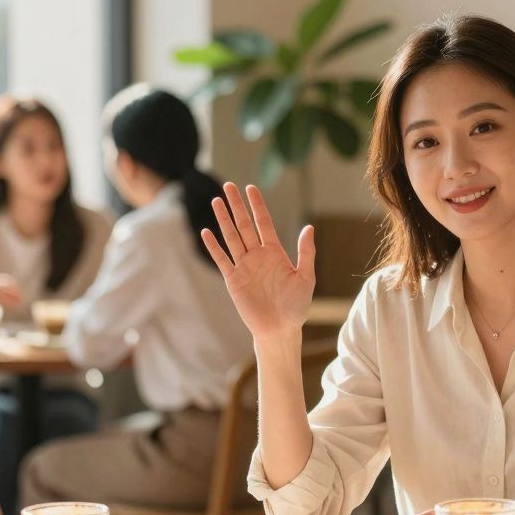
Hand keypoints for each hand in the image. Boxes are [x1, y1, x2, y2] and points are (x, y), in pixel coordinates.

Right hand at [201, 182, 315, 340]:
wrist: (280, 329)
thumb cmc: (296, 306)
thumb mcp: (306, 277)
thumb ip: (305, 252)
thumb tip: (308, 227)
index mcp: (275, 252)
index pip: (263, 222)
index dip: (257, 205)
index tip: (250, 187)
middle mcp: (257, 256)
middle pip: (244, 225)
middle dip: (236, 205)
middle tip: (228, 185)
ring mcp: (244, 267)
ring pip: (231, 238)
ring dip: (223, 220)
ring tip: (216, 201)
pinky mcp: (233, 280)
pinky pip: (222, 260)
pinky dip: (214, 247)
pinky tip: (206, 232)